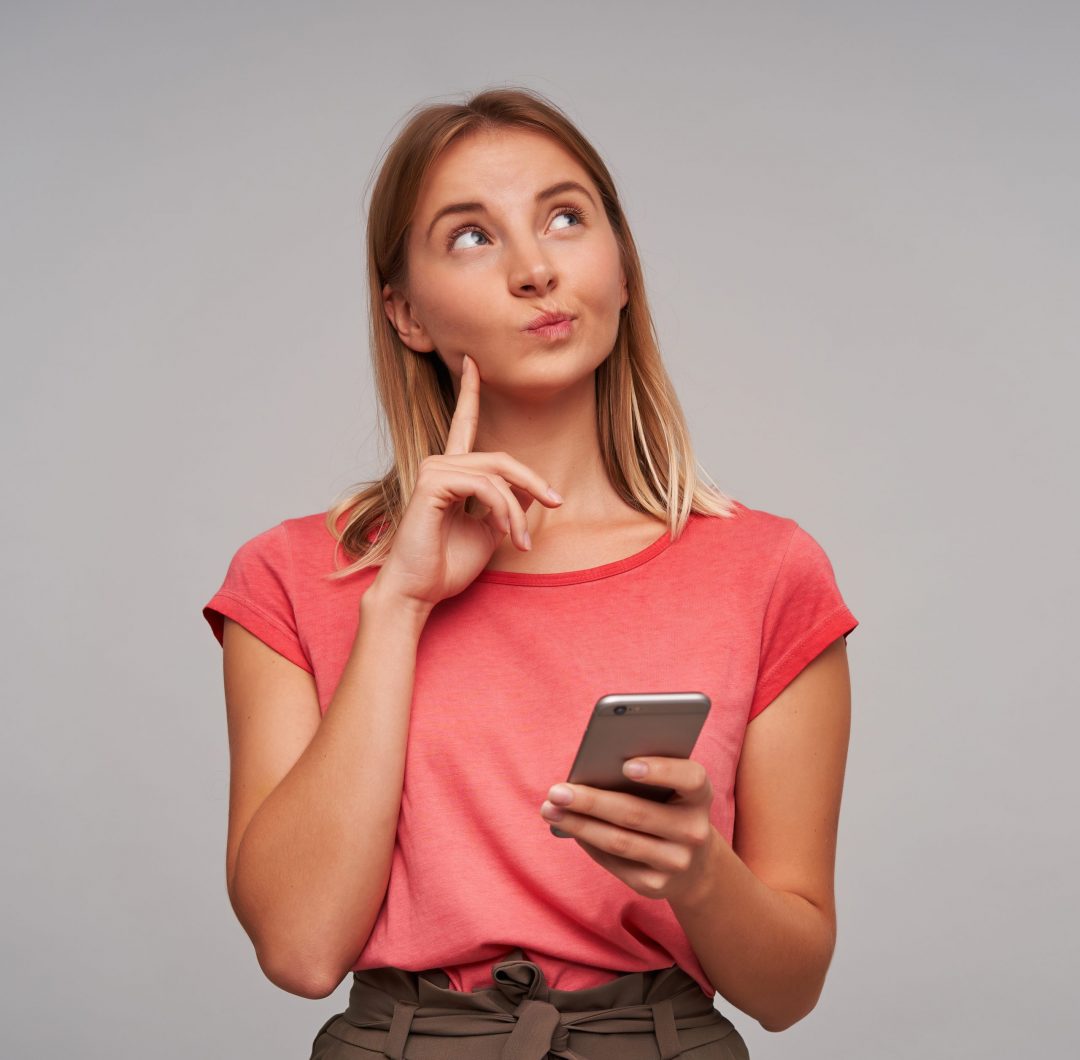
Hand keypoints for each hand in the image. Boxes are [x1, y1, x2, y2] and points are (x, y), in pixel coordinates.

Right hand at [371, 352, 563, 610]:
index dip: (469, 393)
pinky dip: (503, 509)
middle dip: (532, 481)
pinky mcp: (431, 484)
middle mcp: (439, 465)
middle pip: (500, 457)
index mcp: (450, 474)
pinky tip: (506, 533)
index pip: (463, 426)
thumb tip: (531, 492)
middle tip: (555, 503)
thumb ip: (506, 508)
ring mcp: (433, 471)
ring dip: (516, 509)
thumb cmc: (445, 567)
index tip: (474, 361)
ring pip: (496, 473)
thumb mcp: (488, 534)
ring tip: (521, 540)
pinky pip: (484, 486)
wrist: (418, 593)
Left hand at [539, 757, 721, 905]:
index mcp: (700, 796)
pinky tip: (568, 828)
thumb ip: (643, 774)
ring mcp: (676, 862)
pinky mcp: (655, 885)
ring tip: (551, 810)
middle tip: (557, 791)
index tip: (626, 765)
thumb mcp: (670, 789)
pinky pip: (613, 862)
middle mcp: (694, 831)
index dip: (661, 770)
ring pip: (619, 842)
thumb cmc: (669, 807)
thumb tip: (589, 771)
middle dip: (591, 801)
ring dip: (579, 825)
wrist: (693, 864)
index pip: (690, 778)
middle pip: (636, 814)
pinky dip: (587, 842)